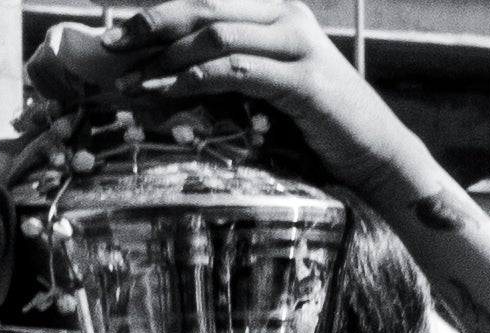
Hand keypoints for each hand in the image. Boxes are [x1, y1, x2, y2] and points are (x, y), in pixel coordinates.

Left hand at [23, 0, 436, 207]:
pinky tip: (167, 94)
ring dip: (166, 59)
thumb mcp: (267, 90)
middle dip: (148, 26)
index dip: (154, 14)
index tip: (114, 35)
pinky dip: (195, 80)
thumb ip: (228, 70)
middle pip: (202, 7)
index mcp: (275, 11)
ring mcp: (299, 45)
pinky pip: (237, 70)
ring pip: (215, 35)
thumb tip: (162, 75)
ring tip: (132, 82)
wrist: (379, 160)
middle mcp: (286, 17)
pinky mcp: (306, 80)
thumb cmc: (320, 130)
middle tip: (110, 48)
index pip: (204, 0)